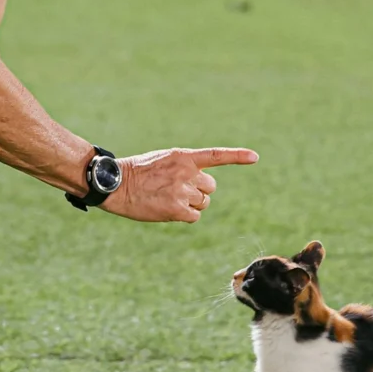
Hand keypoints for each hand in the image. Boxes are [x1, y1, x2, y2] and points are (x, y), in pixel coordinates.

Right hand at [100, 147, 257, 222]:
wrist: (117, 185)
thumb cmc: (138, 172)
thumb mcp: (163, 160)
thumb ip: (184, 167)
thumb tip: (201, 186)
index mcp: (184, 157)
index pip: (216, 155)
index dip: (237, 156)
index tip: (255, 157)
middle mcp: (187, 172)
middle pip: (210, 187)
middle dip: (199, 191)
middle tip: (177, 190)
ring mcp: (183, 191)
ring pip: (203, 203)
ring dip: (191, 204)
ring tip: (168, 198)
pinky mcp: (177, 209)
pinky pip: (194, 216)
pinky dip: (185, 215)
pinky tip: (167, 209)